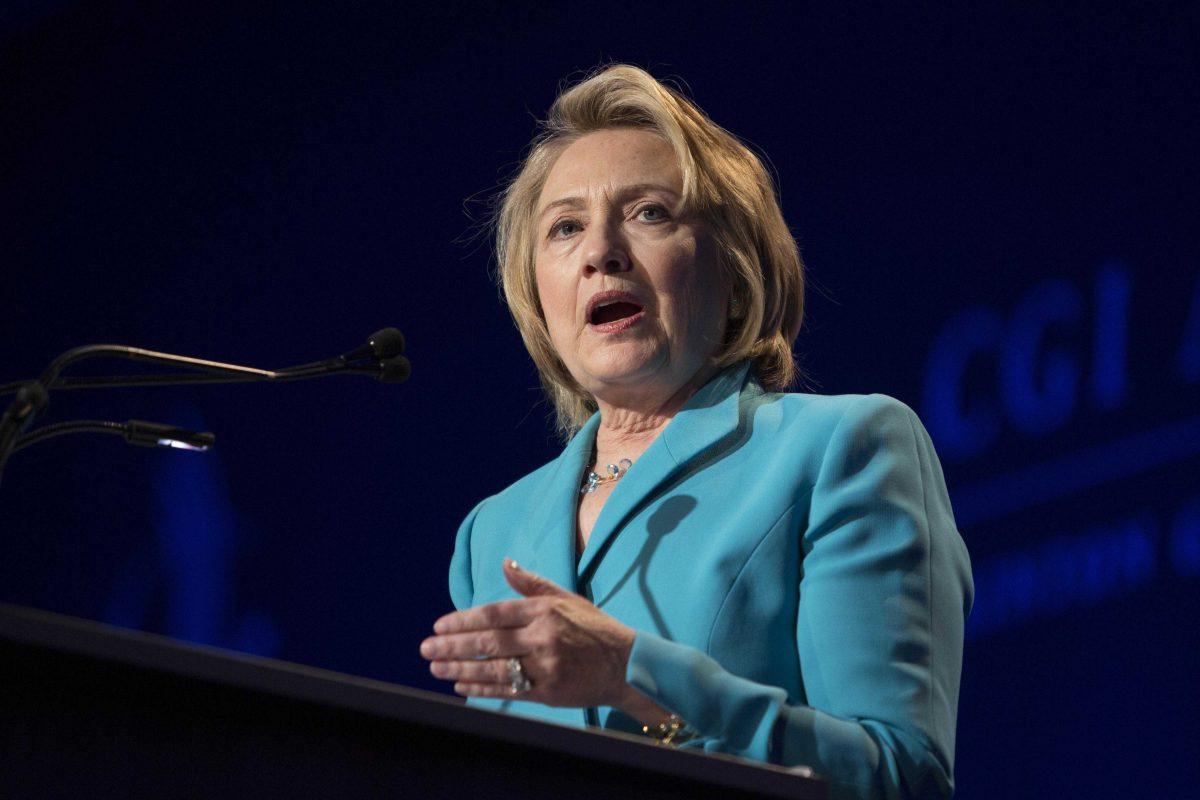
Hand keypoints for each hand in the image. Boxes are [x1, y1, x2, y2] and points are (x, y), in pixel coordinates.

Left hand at [420, 558, 636, 707]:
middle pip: (488, 641)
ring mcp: (546, 665)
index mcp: (544, 610)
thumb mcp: (566, 598)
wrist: (626, 664)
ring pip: (494, 667)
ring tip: (436, 667)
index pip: (494, 613)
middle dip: (452, 645)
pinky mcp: (549, 691)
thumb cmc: (594, 628)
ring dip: (460, 668)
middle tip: (426, 648)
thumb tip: (505, 562)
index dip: (463, 620)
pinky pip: (508, 690)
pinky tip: (461, 686)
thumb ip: (532, 583)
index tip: (439, 626)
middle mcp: (543, 636)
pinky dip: (482, 689)